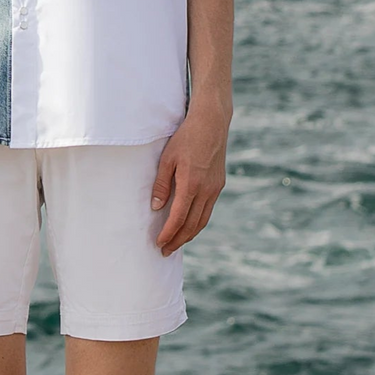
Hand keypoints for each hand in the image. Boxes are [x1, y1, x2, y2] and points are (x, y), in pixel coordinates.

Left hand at [150, 109, 229, 253]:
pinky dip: (198, 222)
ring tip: (176, 243)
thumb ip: (161, 184)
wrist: (212, 124)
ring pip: (202, 220)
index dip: (169, 233)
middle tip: (166, 251)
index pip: (179, 218)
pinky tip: (189, 225)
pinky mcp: (219, 185)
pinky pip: (208, 210)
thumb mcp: (167, 159)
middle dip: (178, 240)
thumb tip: (156, 207)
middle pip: (192, 225)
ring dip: (189, 235)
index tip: (159, 243)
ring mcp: (215, 188)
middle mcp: (206, 190)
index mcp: (191, 184)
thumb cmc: (186, 138)